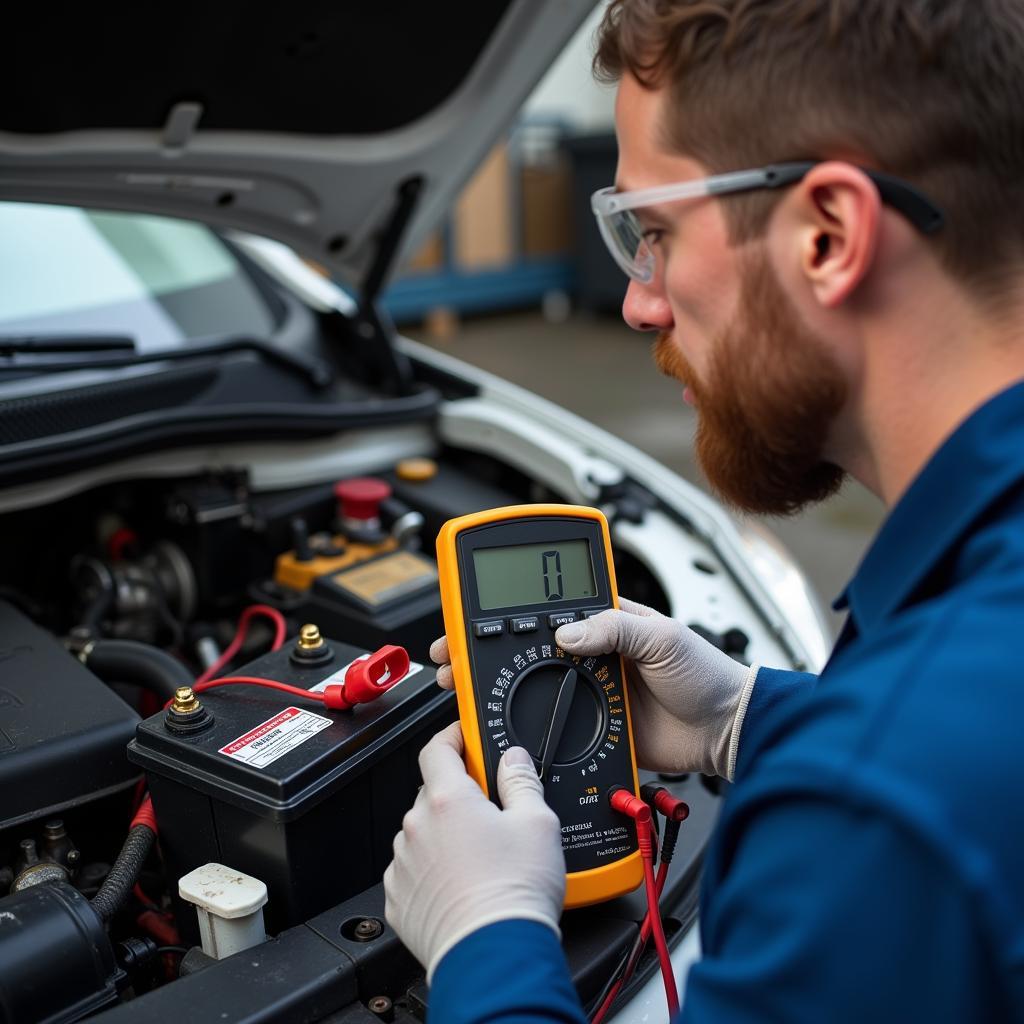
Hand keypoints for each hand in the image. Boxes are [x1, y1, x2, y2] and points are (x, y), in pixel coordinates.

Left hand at [384, 722, 564, 980]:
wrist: (493, 955)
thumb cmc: (513, 893)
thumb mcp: (537, 823)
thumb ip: (521, 781)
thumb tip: (513, 759)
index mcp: (448, 800)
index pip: (437, 748)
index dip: (452, 737)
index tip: (464, 738)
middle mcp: (417, 826)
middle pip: (433, 793)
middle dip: (458, 796)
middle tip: (490, 812)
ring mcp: (404, 863)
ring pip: (422, 833)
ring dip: (443, 836)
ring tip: (479, 859)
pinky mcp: (399, 898)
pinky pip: (413, 871)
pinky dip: (431, 872)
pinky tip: (461, 885)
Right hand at [429, 598, 757, 778]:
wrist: (727, 730)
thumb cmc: (707, 674)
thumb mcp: (661, 637)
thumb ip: (613, 629)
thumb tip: (567, 635)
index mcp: (605, 623)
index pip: (546, 610)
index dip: (508, 608)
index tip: (473, 612)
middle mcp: (591, 656)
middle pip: (526, 649)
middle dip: (483, 648)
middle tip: (452, 653)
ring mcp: (589, 694)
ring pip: (532, 687)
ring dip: (496, 686)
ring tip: (463, 685)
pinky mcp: (593, 730)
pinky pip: (552, 727)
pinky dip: (524, 726)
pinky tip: (499, 724)